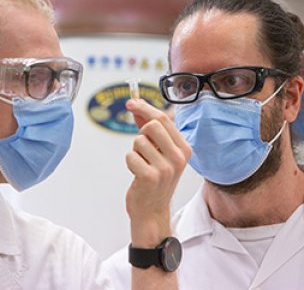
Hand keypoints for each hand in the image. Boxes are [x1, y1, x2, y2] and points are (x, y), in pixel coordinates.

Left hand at [125, 98, 190, 246]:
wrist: (152, 211)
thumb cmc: (154, 178)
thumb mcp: (159, 152)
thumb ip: (150, 129)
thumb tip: (137, 105)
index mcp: (184, 148)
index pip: (163, 118)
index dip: (145, 108)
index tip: (131, 102)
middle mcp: (178, 157)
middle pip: (152, 125)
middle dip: (141, 134)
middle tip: (143, 150)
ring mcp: (166, 168)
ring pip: (139, 141)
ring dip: (135, 151)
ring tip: (142, 165)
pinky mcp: (151, 177)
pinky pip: (130, 156)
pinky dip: (130, 163)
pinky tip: (138, 174)